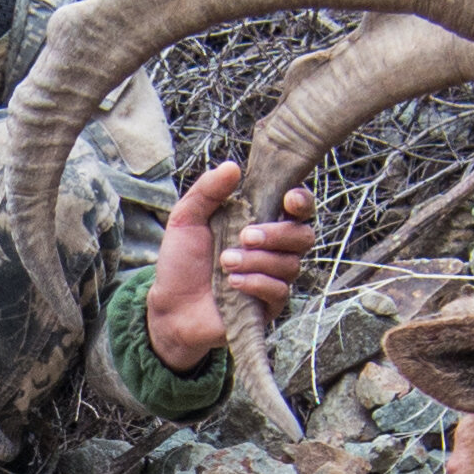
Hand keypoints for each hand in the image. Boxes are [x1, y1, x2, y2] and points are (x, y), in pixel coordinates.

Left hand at [145, 165, 317, 372]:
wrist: (170, 307)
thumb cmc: (181, 262)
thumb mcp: (186, 219)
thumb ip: (207, 191)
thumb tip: (232, 167)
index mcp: (259, 223)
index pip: (298, 209)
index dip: (301, 202)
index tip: (288, 201)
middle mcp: (273, 250)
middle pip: (303, 236)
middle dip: (277, 233)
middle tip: (244, 236)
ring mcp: (273, 278)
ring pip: (290, 264)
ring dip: (257, 261)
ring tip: (225, 262)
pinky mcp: (268, 306)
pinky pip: (279, 291)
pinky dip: (256, 283)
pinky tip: (232, 283)